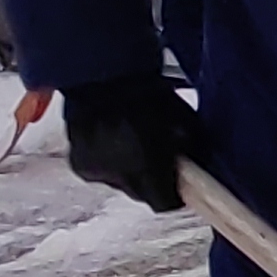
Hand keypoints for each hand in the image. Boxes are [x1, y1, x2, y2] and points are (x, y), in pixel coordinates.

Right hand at [56, 74, 204, 208]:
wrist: (102, 73)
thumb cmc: (146, 92)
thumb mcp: (184, 121)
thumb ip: (193, 149)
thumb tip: (198, 165)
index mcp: (146, 167)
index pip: (164, 203)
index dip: (174, 196)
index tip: (179, 185)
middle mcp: (118, 176)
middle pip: (141, 194)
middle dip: (151, 181)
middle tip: (156, 159)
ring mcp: (96, 171)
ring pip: (119, 183)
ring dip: (127, 170)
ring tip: (131, 143)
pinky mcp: (79, 163)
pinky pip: (100, 171)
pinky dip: (107, 161)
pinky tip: (112, 140)